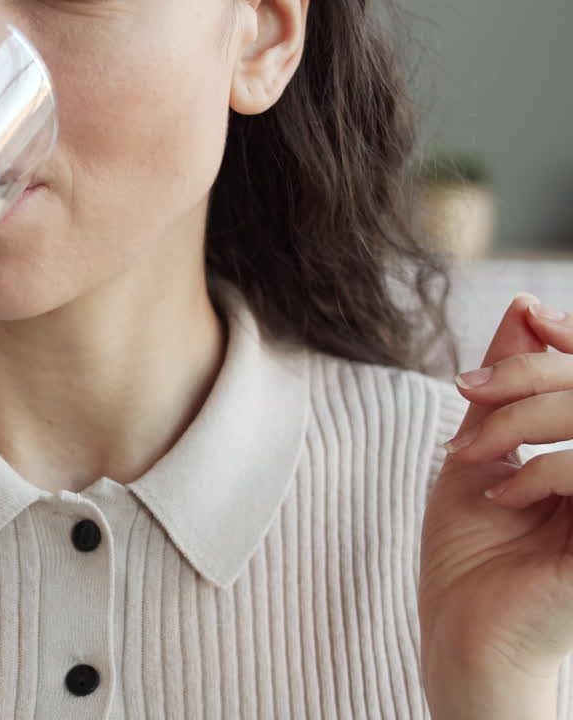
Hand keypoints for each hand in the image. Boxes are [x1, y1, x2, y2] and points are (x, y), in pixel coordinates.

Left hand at [420, 293, 572, 718]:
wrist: (463, 629)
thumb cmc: (471, 551)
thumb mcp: (480, 451)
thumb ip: (508, 383)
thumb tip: (525, 309)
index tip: (529, 318)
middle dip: (531, 374)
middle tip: (468, 393)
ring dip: (528, 417)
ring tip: (474, 450)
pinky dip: (546, 469)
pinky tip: (503, 494)